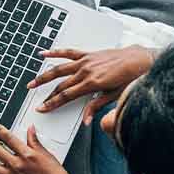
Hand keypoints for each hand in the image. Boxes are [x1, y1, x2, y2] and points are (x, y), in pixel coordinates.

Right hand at [30, 46, 156, 123]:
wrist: (141, 60)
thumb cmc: (131, 78)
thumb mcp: (114, 96)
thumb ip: (96, 106)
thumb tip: (85, 120)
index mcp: (91, 83)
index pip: (66, 96)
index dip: (52, 103)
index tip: (42, 108)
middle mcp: (86, 71)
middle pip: (61, 85)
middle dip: (47, 94)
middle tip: (36, 101)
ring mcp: (86, 61)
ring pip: (59, 68)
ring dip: (44, 76)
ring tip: (33, 82)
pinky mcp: (89, 53)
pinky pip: (69, 52)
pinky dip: (55, 52)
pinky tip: (44, 54)